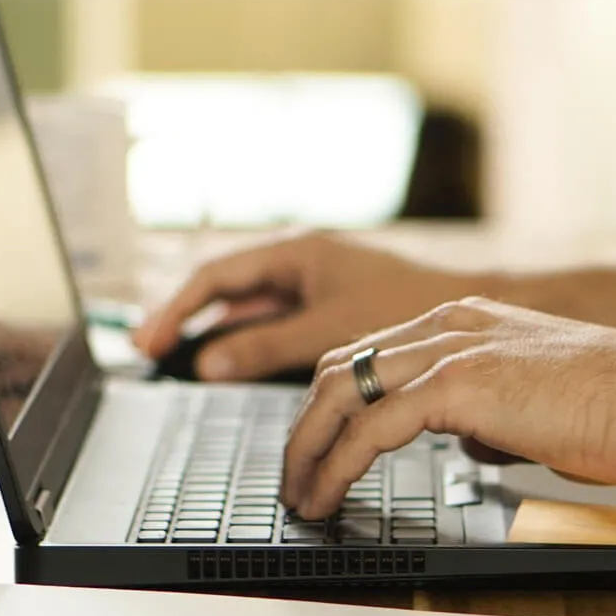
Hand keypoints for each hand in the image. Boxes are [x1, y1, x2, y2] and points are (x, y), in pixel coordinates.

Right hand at [133, 234, 473, 381]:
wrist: (469, 312)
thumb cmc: (411, 308)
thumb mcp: (328, 332)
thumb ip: (266, 347)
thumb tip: (209, 363)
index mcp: (297, 252)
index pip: (217, 276)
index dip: (177, 309)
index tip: (150, 341)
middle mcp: (300, 263)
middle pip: (225, 289)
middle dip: (184, 317)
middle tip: (147, 350)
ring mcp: (312, 285)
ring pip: (248, 308)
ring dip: (213, 330)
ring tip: (175, 357)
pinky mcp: (327, 308)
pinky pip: (272, 322)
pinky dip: (246, 341)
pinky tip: (228, 363)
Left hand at [280, 298, 615, 518]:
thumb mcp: (534, 400)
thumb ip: (488, 411)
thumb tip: (466, 440)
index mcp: (465, 319)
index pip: (370, 352)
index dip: (333, 401)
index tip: (317, 444)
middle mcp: (449, 323)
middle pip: (340, 365)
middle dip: (305, 425)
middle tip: (293, 474)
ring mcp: (451, 349)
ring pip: (341, 391)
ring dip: (308, 448)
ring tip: (300, 494)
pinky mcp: (459, 386)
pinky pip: (372, 427)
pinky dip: (338, 464)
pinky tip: (328, 494)